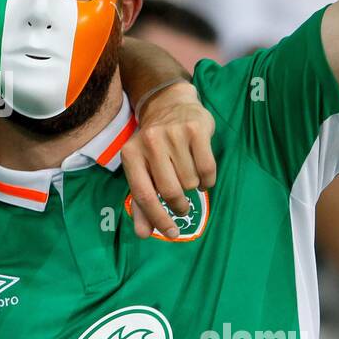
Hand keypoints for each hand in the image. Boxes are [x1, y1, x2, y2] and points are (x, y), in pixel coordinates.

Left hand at [121, 81, 216, 239]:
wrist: (170, 104)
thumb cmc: (154, 145)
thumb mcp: (142, 169)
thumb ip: (141, 202)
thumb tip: (143, 234)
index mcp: (131, 154)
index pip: (144, 194)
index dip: (157, 218)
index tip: (171, 233)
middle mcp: (150, 142)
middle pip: (169, 190)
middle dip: (179, 206)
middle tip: (183, 207)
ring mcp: (173, 134)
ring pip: (190, 181)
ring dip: (193, 188)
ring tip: (189, 177)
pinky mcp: (196, 129)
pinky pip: (207, 168)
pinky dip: (208, 180)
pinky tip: (203, 176)